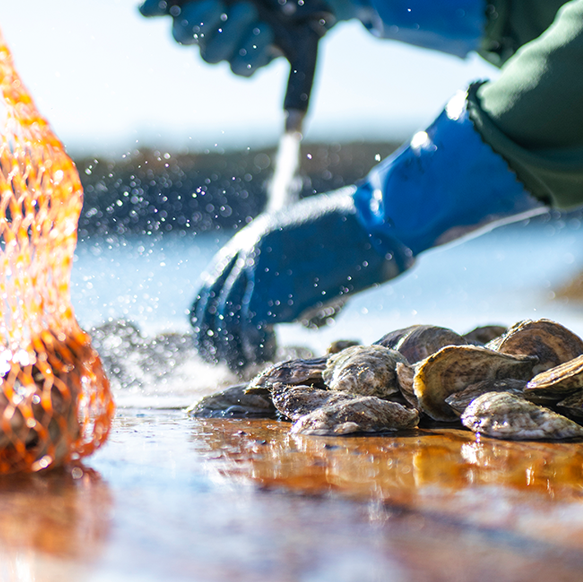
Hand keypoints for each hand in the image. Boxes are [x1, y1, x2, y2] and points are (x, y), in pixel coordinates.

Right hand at [141, 0, 351, 76]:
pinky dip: (250, 52)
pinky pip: (243, 69)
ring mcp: (237, 39)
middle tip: (216, 4)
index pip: (164, 3)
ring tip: (251, 12)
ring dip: (227, 36)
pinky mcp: (262, 56)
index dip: (152, 7)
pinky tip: (265, 32)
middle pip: (182, 37)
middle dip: (193, 24)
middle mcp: (214, 16)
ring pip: (211, 56)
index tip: (152, 5)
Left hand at [189, 89, 547, 370]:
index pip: (209, 287)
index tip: (213, 344)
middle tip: (228, 362)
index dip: (206, 320)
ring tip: (249, 360)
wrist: (376, 219)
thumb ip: (299, 281)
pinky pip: (251, 328)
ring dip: (233, 347)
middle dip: (214, 341)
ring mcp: (257, 269)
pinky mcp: (274, 288)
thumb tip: (305, 319)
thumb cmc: (358, 235)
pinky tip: (270, 350)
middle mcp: (246, 252)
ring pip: (226, 321)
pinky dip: (257, 345)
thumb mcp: (317, 253)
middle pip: (210, 307)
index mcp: (250, 240)